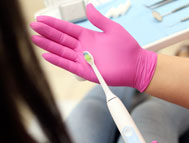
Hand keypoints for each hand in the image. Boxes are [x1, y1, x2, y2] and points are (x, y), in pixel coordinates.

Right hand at [30, 4, 156, 91]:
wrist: (136, 64)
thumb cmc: (127, 48)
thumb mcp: (112, 29)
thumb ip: (98, 19)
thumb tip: (89, 6)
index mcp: (88, 37)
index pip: (67, 29)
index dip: (54, 24)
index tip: (41, 19)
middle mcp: (84, 48)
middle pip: (61, 39)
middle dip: (47, 33)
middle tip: (33, 27)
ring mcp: (84, 60)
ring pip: (62, 52)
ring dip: (49, 46)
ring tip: (35, 39)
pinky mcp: (87, 72)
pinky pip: (69, 66)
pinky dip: (58, 61)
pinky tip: (47, 55)